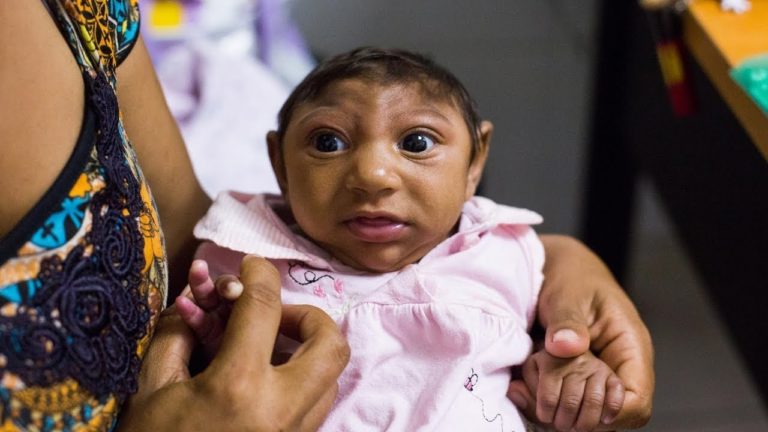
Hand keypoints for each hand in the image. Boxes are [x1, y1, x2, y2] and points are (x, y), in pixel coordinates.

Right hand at [118, 255, 350, 430]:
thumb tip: (197, 305)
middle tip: (272, 316)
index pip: (264, 307)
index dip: (258, 273)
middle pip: (329, 341)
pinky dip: (301, 379)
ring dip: (308, 348)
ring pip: (331, 376)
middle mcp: (281, 409)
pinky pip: (317, 404)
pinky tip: (265, 378)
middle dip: (307, 315)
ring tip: (268, 346)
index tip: (250, 265)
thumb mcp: (150, 393)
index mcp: (238, 387)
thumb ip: (175, 339)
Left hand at [508, 235, 653, 429]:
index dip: (610, 414)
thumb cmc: (572, 277)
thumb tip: (566, 346)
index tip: (574, 408)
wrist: (557, 270)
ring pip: (587, 416)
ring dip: (556, 412)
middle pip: (612, 418)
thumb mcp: (569, 294)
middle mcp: (617, 369)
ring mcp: (597, 377)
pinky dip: (543, 403)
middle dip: (577, 417)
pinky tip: (521, 390)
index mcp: (630, 349)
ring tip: (526, 393)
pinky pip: (565, 404)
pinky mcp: (575, 380)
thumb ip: (568, 320)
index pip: (636, 400)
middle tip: (540, 405)